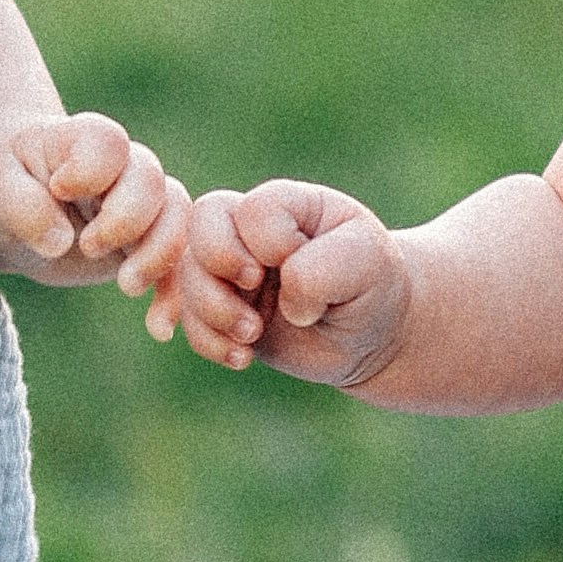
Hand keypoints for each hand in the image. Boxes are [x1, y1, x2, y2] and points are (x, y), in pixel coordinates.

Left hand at [0, 111, 189, 300]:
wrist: (20, 217)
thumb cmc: (7, 192)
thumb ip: (22, 207)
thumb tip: (60, 241)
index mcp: (81, 141)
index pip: (107, 141)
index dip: (91, 169)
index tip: (58, 190)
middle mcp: (123, 167)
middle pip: (150, 180)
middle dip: (126, 220)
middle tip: (88, 247)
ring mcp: (143, 204)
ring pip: (178, 215)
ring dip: (159, 254)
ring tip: (127, 286)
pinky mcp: (149, 243)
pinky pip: (180, 262)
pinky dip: (175, 294)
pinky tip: (158, 326)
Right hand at [175, 181, 413, 390]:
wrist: (373, 333)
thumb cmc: (373, 285)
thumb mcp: (367, 265)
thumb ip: (323, 270)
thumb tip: (284, 305)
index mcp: (288, 204)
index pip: (255, 208)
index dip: (271, 243)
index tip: (303, 264)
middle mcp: (251, 231)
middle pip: (202, 222)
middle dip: (219, 263)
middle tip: (254, 286)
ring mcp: (233, 271)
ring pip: (188, 274)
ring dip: (213, 311)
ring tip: (253, 335)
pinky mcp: (224, 313)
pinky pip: (191, 322)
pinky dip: (210, 342)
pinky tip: (244, 357)